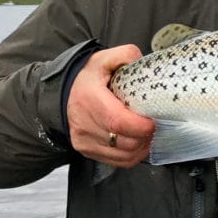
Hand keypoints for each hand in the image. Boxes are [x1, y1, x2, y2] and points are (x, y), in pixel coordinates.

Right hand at [66, 45, 154, 166]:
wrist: (61, 94)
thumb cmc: (86, 78)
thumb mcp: (103, 59)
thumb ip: (125, 55)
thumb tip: (141, 61)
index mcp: (89, 99)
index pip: (117, 121)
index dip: (140, 126)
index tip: (154, 120)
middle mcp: (84, 124)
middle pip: (124, 142)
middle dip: (146, 137)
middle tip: (156, 125)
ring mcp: (84, 141)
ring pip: (123, 156)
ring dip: (141, 148)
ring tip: (149, 134)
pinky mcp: (87, 151)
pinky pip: (117, 162)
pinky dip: (133, 155)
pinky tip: (139, 143)